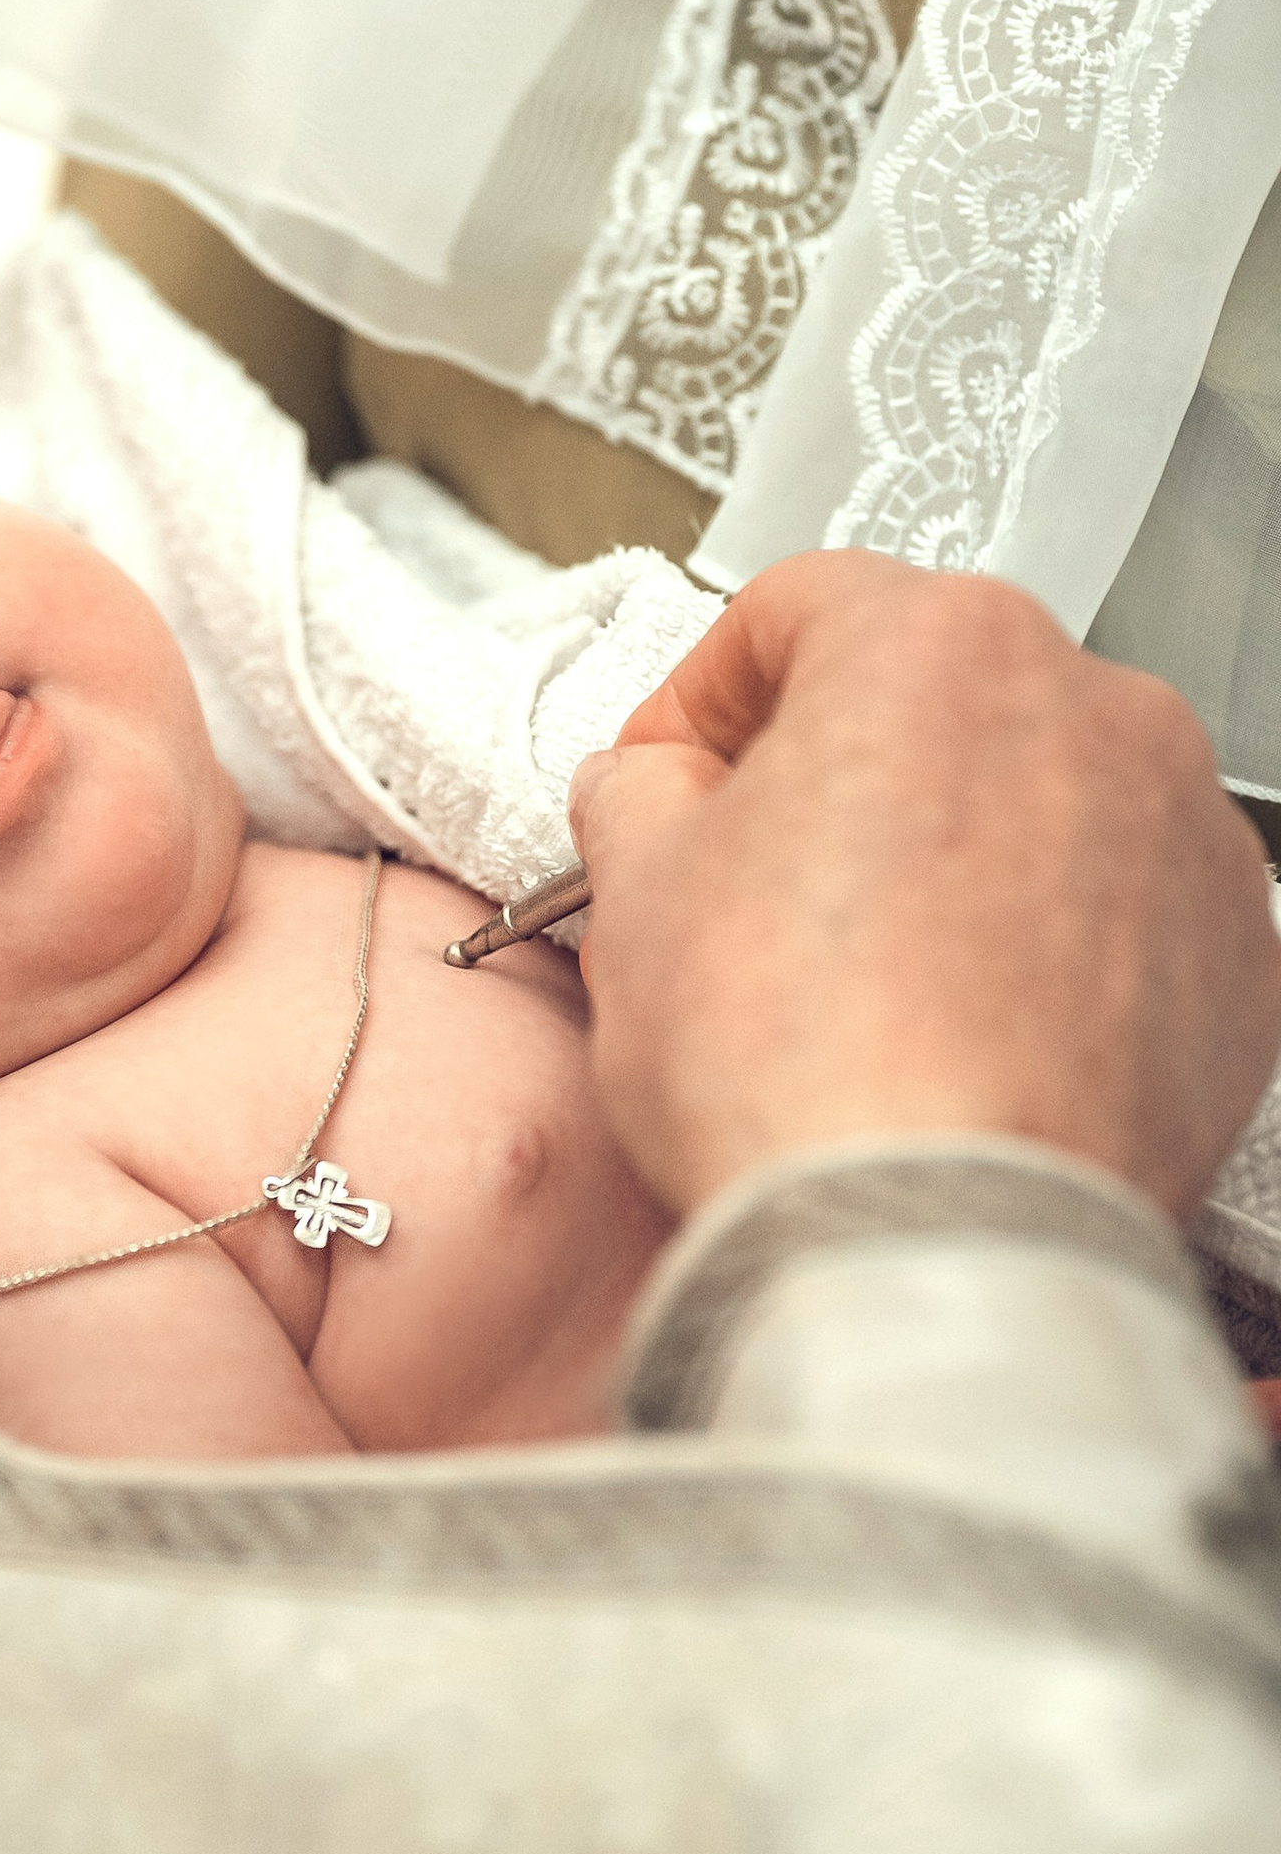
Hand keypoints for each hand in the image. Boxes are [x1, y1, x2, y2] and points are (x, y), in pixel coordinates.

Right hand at [567, 552, 1280, 1223]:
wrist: (939, 1244)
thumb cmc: (803, 1069)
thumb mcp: (633, 891)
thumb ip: (636, 790)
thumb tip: (653, 789)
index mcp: (936, 645)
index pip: (793, 609)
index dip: (703, 695)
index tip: (671, 770)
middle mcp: (1091, 707)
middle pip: (930, 694)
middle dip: (838, 768)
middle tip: (754, 872)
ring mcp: (1184, 832)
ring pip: (1036, 797)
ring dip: (951, 851)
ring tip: (866, 972)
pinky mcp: (1239, 958)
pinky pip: (1120, 910)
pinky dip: (1049, 946)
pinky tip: (962, 1027)